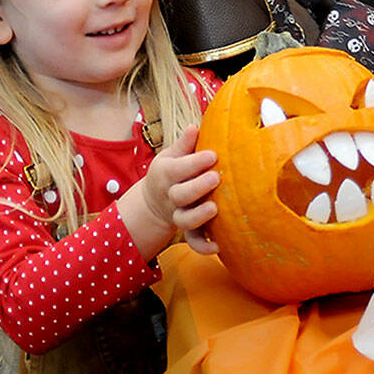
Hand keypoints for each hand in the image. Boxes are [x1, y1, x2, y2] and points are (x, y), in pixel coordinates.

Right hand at [119, 125, 219, 258]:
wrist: (155, 200)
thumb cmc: (171, 171)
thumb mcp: (172, 155)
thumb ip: (185, 144)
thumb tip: (195, 126)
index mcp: (167, 174)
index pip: (178, 169)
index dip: (194, 163)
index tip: (213, 154)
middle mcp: (171, 196)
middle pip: (180, 195)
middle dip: (197, 187)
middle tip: (216, 177)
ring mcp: (178, 214)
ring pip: (184, 220)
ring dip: (199, 217)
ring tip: (215, 208)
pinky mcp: (188, 230)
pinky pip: (193, 241)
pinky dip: (203, 247)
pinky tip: (218, 246)